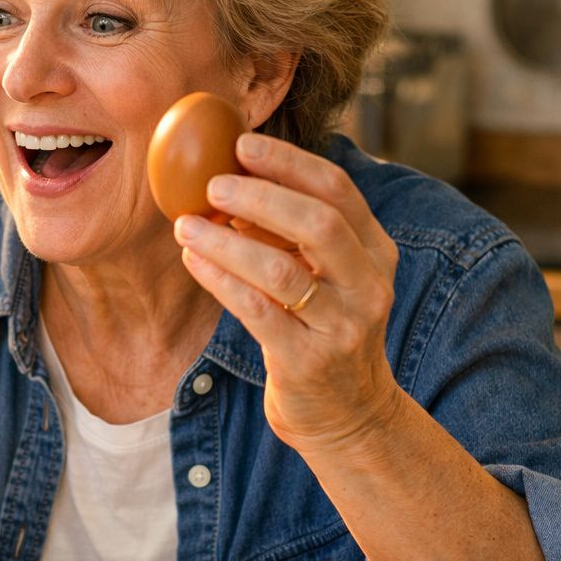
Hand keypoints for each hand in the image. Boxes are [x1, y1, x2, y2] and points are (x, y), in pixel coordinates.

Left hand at [172, 132, 401, 454]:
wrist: (350, 417)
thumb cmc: (325, 332)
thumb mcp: (332, 278)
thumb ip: (300, 234)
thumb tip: (235, 175)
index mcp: (375, 252)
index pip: (338, 191)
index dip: (289, 162)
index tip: (242, 144)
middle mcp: (367, 285)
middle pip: (318, 224)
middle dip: (261, 195)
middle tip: (212, 182)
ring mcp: (342, 326)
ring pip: (280, 271)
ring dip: (227, 241)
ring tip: (185, 223)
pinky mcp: (308, 361)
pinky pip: (257, 312)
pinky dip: (221, 280)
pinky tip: (194, 259)